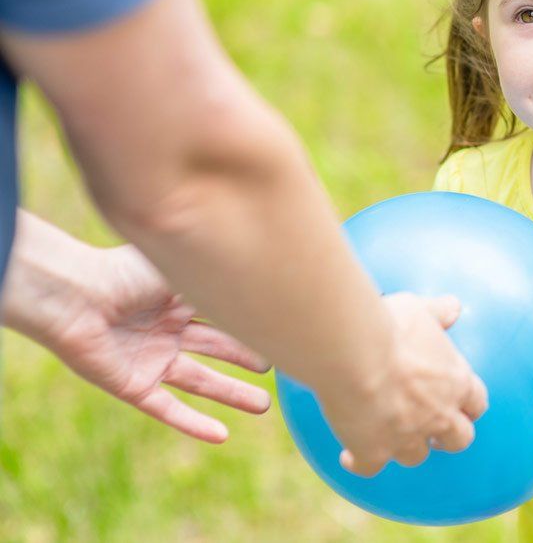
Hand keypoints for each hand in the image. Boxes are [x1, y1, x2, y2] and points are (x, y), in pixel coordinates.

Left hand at [39, 244, 271, 442]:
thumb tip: (260, 281)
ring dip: (231, 394)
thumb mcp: (182, 270)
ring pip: (201, 381)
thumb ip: (217, 280)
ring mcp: (151, 359)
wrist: (74, 296)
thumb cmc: (126, 272)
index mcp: (178, 297)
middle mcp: (167, 329)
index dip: (251, 323)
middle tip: (278, 366)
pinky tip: (221, 436)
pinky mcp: (133, 386)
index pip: (223, 313)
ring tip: (263, 406)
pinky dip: (193, 423)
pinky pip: (168, 409)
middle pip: (218, 348)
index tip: (284, 330)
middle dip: (247, 357)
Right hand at [331, 292, 488, 475]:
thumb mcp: (418, 310)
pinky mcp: (375, 451)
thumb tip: (454, 306)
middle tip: (434, 433)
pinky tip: (349, 455)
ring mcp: (408, 437)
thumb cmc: (389, 327)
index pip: (477, 402)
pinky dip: (360, 462)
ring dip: (404, 448)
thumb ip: (437, 312)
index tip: (461, 406)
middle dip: (448, 438)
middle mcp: (439, 415)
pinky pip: (369, 468)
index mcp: (456, 381)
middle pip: (459, 439)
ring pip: (416, 456)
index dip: (470, 406)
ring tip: (389, 438)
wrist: (356, 354)